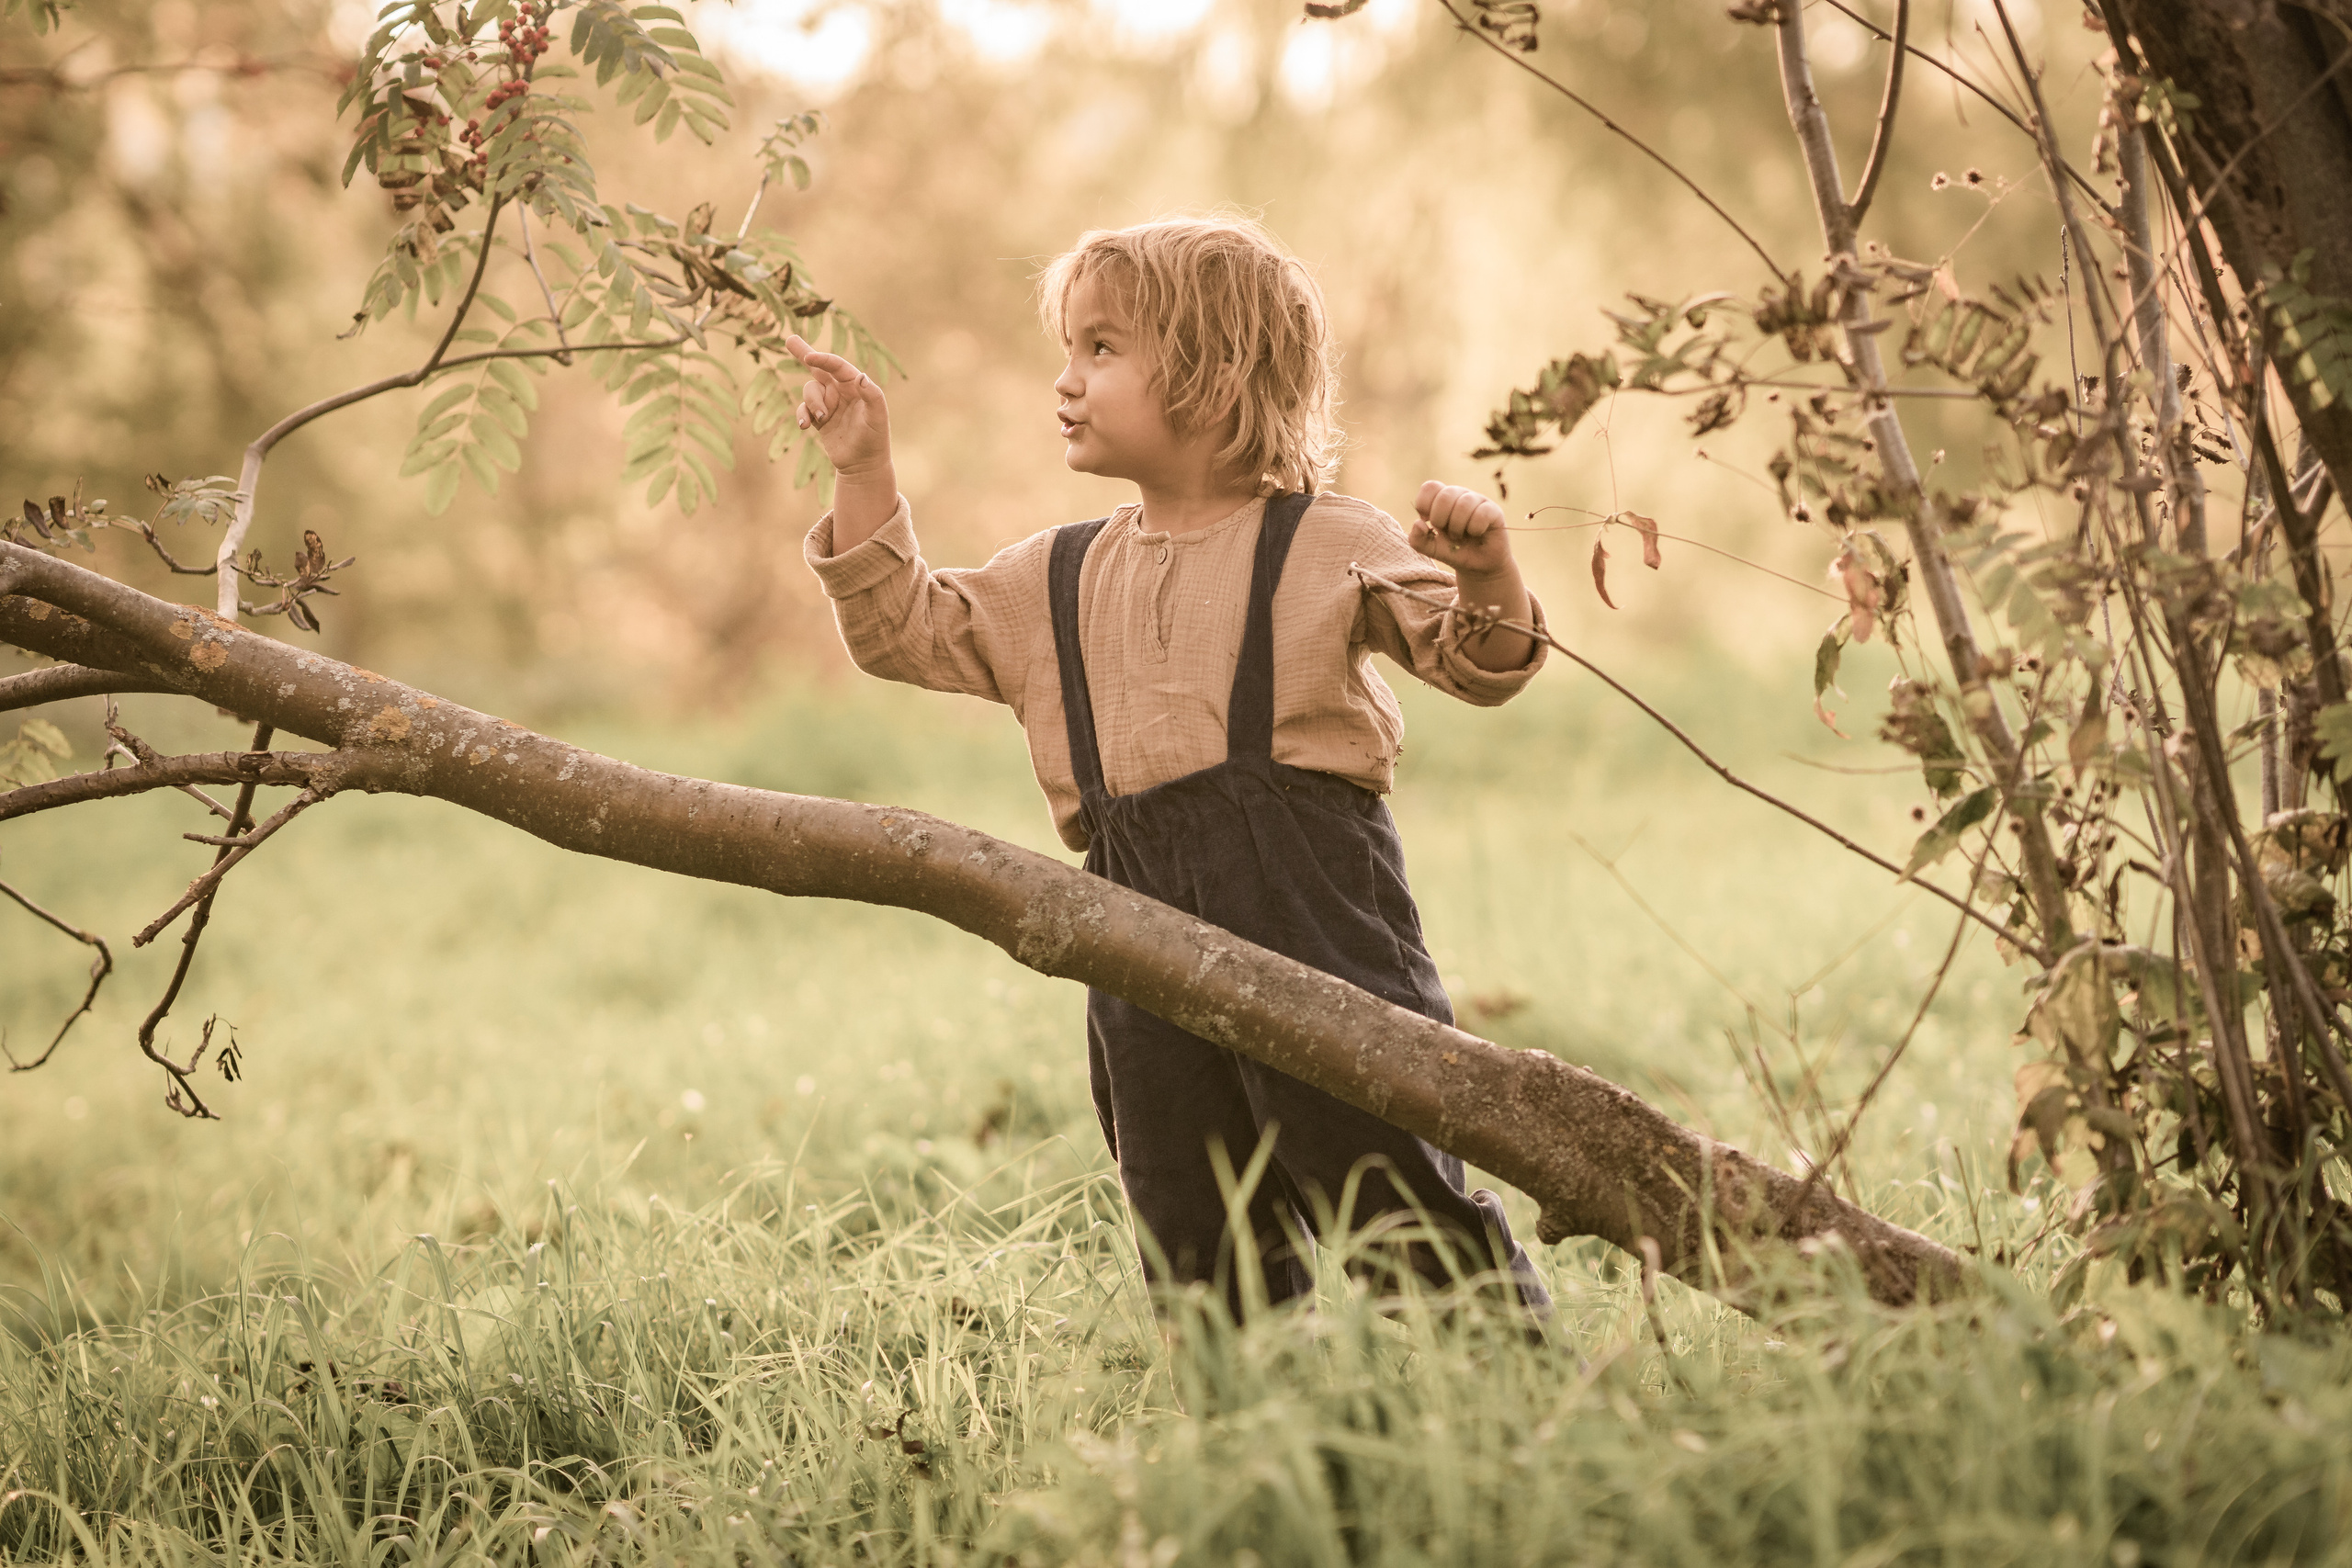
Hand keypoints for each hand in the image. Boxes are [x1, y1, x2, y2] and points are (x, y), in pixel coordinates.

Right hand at [785, 333, 891, 476]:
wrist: (864, 464)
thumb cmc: (875, 438)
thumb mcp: (877, 416)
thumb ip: (871, 395)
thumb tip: (860, 376)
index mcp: (856, 385)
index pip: (837, 366)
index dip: (822, 359)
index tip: (808, 357)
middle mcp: (841, 390)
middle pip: (819, 367)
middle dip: (804, 353)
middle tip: (790, 340)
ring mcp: (829, 403)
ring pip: (810, 391)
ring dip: (812, 402)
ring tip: (822, 418)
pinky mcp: (818, 418)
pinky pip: (803, 409)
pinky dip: (801, 415)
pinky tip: (805, 425)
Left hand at [1409, 481, 1514, 577]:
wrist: (1477, 566)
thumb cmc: (1454, 551)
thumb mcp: (1430, 549)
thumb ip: (1417, 539)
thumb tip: (1419, 523)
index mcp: (1442, 498)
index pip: (1430, 487)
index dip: (1425, 505)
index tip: (1429, 522)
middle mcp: (1459, 495)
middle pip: (1444, 495)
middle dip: (1441, 519)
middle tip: (1447, 533)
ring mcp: (1477, 501)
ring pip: (1463, 504)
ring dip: (1458, 527)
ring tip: (1460, 536)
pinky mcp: (1493, 511)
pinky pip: (1481, 513)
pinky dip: (1475, 529)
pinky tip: (1476, 533)